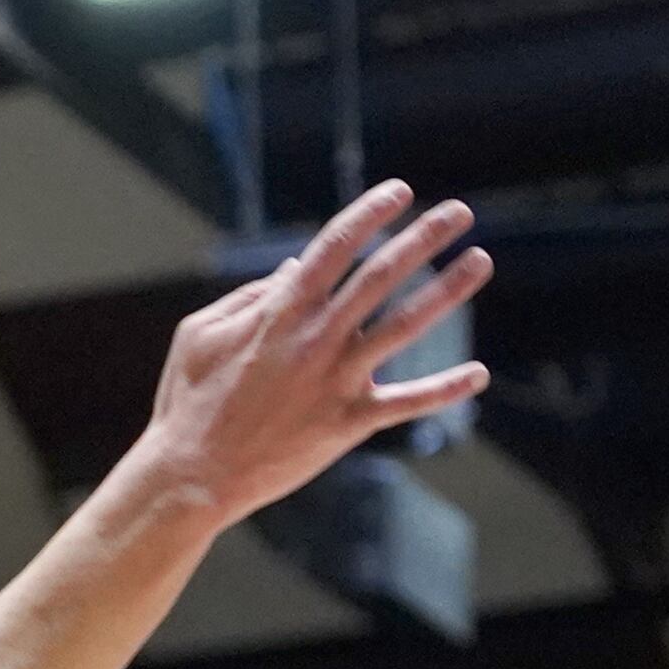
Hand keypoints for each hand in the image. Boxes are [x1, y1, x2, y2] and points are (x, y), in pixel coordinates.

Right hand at [133, 181, 492, 527]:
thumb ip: (248, 297)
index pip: (333, 247)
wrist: (191, 477)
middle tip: (459, 212)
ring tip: (480, 261)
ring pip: (404, 326)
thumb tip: (294, 269)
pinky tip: (478, 375)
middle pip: (380, 275)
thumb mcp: (199, 335)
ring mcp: (335, 381)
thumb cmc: (188, 402)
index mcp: (278, 313)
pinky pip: (407, 404)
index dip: (369, 214)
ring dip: (448, 290)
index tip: (399, 192)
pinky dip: (444, 389)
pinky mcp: (347, 422)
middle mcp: (314, 340)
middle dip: (423, 237)